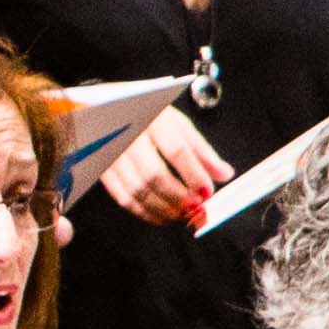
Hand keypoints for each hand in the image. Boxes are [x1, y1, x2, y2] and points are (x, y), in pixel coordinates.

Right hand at [96, 113, 227, 226]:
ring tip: (182, 213)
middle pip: (155, 175)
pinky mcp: (104, 171)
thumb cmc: (146, 117)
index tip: (207, 192)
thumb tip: (224, 174)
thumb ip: (201, 150)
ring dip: (163, 208)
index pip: (176, 150)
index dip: (194, 175)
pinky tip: (161, 214)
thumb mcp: (177, 124)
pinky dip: (145, 212)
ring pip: (138, 190)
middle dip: (178, 197)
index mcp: (154, 120)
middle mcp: (130, 137)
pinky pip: (123, 198)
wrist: (107, 114)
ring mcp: (113, 155)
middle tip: (195, 207)